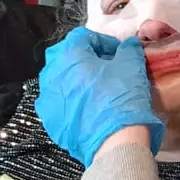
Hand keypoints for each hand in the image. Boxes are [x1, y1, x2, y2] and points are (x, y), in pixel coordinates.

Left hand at [36, 27, 163, 167]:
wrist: (114, 143)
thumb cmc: (121, 99)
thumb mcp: (131, 66)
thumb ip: (128, 49)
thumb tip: (127, 45)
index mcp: (68, 55)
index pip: (83, 37)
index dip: (104, 42)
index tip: (118, 53)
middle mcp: (51, 74)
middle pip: (67, 57)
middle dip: (85, 59)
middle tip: (105, 69)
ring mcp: (48, 99)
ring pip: (60, 80)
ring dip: (76, 80)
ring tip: (95, 89)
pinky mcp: (50, 121)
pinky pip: (59, 103)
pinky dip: (71, 101)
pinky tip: (87, 108)